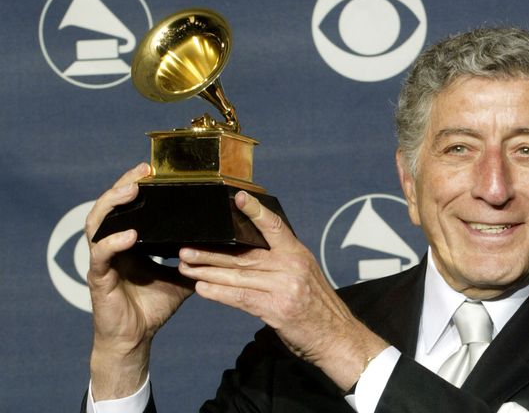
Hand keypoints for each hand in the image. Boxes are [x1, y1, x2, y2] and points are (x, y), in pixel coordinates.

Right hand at [85, 163, 194, 399]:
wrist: (135, 338)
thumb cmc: (153, 306)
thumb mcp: (182, 278)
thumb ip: (197, 260)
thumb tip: (226, 245)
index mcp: (130, 241)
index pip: (129, 206)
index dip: (136, 185)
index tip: (153, 169)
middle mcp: (112, 245)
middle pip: (110, 206)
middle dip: (123, 185)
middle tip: (142, 171)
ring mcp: (103, 260)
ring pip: (97, 224)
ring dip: (113, 205)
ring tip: (131, 191)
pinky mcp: (99, 278)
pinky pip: (101, 255)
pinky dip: (114, 243)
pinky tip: (130, 235)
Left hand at [178, 191, 388, 389]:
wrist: (336, 337)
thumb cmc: (317, 308)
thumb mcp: (305, 275)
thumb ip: (281, 263)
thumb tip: (249, 254)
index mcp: (298, 253)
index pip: (275, 226)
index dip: (256, 212)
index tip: (239, 198)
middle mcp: (292, 266)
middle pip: (244, 255)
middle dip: (211, 253)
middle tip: (185, 250)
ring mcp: (285, 286)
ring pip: (238, 275)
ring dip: (207, 272)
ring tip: (186, 268)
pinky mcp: (277, 308)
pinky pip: (241, 297)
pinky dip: (219, 293)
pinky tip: (202, 289)